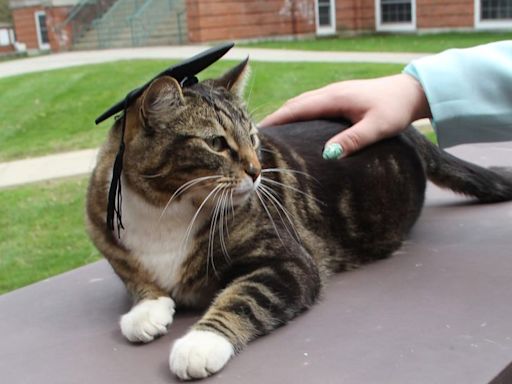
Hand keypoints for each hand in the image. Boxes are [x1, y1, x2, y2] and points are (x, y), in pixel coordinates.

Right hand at [259, 74, 430, 158]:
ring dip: (286, 115)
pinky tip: (296, 126)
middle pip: (295, 104)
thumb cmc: (395, 109)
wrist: (411, 91)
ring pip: (302, 103)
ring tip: (272, 134)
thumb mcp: (377, 128)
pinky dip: (297, 114)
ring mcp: (334, 93)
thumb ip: (352, 140)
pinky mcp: (339, 97)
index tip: (259, 133)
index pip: (297, 108)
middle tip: (260, 138)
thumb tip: (328, 154)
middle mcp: (330, 93)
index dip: (277, 120)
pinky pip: (311, 104)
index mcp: (334, 98)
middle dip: (276, 119)